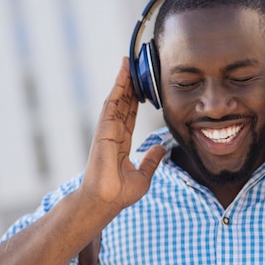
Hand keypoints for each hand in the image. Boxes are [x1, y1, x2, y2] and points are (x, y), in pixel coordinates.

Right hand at [80, 58, 165, 215]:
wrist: (105, 202)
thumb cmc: (119, 193)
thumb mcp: (144, 176)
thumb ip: (151, 160)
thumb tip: (161, 148)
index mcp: (121, 142)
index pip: (129, 115)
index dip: (134, 99)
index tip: (141, 85)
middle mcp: (113, 133)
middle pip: (122, 103)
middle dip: (128, 84)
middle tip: (134, 64)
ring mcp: (107, 130)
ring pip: (116, 100)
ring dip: (122, 81)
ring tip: (128, 62)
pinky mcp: (103, 130)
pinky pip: (111, 105)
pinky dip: (117, 88)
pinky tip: (123, 75)